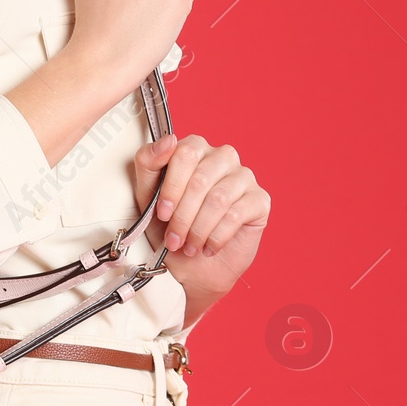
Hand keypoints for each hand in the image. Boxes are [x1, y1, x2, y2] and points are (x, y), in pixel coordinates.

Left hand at [132, 133, 271, 314]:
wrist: (192, 264)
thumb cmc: (168, 225)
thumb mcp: (146, 194)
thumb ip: (148, 162)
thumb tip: (168, 141)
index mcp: (195, 148)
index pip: (184, 153)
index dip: (171, 187)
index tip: (161, 212)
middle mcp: (222, 157)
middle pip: (201, 179)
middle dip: (182, 216)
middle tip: (173, 238)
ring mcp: (243, 176)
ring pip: (218, 199)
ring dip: (198, 229)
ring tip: (188, 246)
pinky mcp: (260, 200)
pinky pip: (236, 215)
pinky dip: (216, 236)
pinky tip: (208, 246)